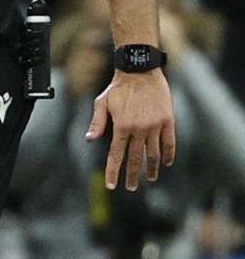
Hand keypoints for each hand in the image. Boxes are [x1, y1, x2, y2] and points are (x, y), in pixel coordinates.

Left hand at [86, 67, 175, 190]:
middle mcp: (139, 128)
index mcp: (121, 126)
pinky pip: (170, 142)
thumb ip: (97, 123)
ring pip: (154, 153)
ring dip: (151, 168)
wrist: (140, 70)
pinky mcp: (168, 120)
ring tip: (149, 178)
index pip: (116, 155)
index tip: (112, 186)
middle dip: (132, 175)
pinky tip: (166, 163)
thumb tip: (89, 140)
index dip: (114, 172)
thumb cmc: (118, 87)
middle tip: (131, 187)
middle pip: (136, 158)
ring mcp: (155, 125)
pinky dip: (168, 154)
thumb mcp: (102, 103)